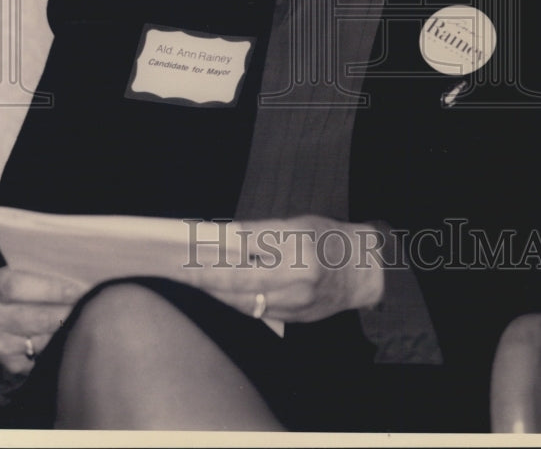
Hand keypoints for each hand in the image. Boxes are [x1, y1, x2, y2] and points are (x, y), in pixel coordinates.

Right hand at [0, 268, 85, 400]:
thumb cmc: (21, 287)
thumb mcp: (23, 271)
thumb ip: (45, 272)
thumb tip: (82, 276)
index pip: (17, 287)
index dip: (51, 289)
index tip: (80, 290)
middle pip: (32, 318)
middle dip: (66, 314)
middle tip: (91, 308)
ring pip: (38, 342)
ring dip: (64, 333)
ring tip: (85, 322)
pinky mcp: (7, 362)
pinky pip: (39, 358)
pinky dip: (56, 349)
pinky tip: (69, 339)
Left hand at [192, 215, 384, 323]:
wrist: (364, 271)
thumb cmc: (328, 239)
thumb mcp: (298, 223)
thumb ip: (262, 232)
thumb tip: (222, 237)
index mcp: (296, 242)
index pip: (246, 245)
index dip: (215, 248)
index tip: (188, 246)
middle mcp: (296, 274)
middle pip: (238, 277)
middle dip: (203, 274)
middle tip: (176, 267)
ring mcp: (296, 299)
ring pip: (243, 298)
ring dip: (212, 290)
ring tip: (188, 279)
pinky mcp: (294, 316)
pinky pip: (255, 311)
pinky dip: (232, 301)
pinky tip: (215, 293)